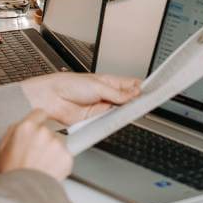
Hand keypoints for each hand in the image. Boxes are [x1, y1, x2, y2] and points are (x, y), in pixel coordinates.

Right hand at [0, 109, 72, 179]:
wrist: (23, 194)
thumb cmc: (11, 175)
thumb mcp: (3, 149)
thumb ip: (14, 131)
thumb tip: (23, 124)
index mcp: (26, 128)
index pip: (40, 113)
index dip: (39, 122)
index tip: (39, 129)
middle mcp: (43, 132)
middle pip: (50, 129)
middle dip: (46, 140)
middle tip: (37, 155)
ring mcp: (57, 144)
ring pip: (59, 142)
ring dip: (54, 151)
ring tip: (42, 165)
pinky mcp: (67, 156)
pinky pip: (66, 155)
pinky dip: (60, 162)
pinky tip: (49, 170)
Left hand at [20, 72, 140, 126]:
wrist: (51, 98)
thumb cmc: (68, 85)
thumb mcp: (98, 85)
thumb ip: (117, 93)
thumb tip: (133, 95)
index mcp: (109, 82)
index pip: (131, 85)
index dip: (141, 88)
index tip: (151, 91)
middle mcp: (107, 95)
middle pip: (128, 100)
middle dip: (136, 101)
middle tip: (144, 102)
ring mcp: (102, 108)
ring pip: (120, 111)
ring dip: (126, 111)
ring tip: (132, 109)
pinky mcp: (96, 119)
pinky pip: (109, 121)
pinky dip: (115, 120)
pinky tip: (119, 117)